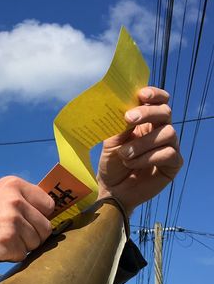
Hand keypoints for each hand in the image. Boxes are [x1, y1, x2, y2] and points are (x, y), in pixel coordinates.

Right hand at [0, 176, 53, 283]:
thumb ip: (19, 200)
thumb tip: (52, 209)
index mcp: (12, 185)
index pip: (48, 204)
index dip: (39, 217)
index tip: (26, 223)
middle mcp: (14, 199)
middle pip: (46, 227)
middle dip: (31, 236)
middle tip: (6, 235)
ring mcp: (11, 220)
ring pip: (36, 243)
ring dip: (20, 247)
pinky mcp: (7, 241)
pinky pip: (22, 256)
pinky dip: (9, 257)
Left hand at [97, 86, 182, 213]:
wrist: (111, 189)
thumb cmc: (111, 163)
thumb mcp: (111, 141)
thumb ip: (119, 125)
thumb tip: (124, 107)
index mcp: (146, 121)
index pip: (158, 101)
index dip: (154, 94)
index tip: (141, 95)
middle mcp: (160, 131)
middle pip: (165, 112)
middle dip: (147, 113)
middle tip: (129, 118)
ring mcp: (169, 147)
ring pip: (167, 133)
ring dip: (142, 143)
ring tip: (124, 155)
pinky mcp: (173, 164)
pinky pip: (169, 153)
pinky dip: (148, 158)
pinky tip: (134, 164)